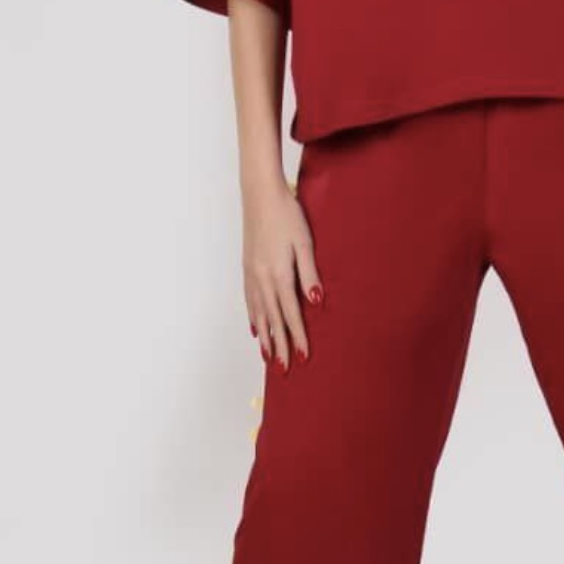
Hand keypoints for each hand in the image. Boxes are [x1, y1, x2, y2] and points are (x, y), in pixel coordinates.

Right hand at [241, 175, 323, 370]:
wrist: (260, 194)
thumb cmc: (287, 214)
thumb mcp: (305, 242)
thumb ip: (310, 274)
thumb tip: (316, 302)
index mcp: (279, 274)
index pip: (291, 314)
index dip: (298, 337)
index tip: (304, 357)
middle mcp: (262, 279)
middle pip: (273, 320)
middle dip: (280, 346)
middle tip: (286, 370)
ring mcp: (252, 274)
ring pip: (258, 314)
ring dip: (265, 337)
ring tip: (269, 357)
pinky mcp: (247, 268)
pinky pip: (250, 301)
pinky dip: (253, 319)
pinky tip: (256, 329)